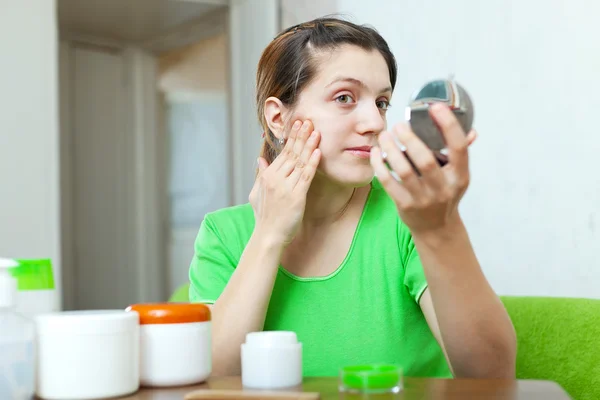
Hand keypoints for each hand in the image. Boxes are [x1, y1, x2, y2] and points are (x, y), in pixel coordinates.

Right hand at [249, 120, 320, 244]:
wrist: (268, 235)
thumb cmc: (264, 216)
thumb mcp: (256, 193)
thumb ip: (260, 175)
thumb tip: (260, 159)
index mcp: (267, 176)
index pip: (282, 153)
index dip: (292, 138)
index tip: (298, 125)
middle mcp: (276, 179)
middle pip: (291, 153)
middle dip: (301, 136)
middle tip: (308, 121)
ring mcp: (286, 187)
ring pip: (300, 161)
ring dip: (309, 145)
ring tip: (316, 131)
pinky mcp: (296, 196)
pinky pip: (306, 176)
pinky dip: (312, 163)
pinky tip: (318, 151)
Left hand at [370, 103, 476, 235]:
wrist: (436, 228)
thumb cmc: (445, 193)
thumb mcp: (457, 176)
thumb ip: (459, 153)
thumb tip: (470, 129)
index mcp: (459, 176)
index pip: (458, 148)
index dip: (448, 126)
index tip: (435, 107)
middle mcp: (443, 188)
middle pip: (425, 160)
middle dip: (410, 139)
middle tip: (398, 125)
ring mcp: (423, 198)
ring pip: (404, 170)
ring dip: (391, 150)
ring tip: (384, 136)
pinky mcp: (405, 204)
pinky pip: (388, 181)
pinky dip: (380, 165)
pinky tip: (376, 153)